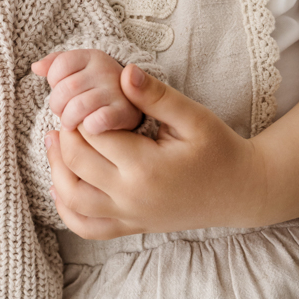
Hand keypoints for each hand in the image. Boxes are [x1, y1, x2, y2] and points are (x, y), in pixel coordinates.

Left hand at [33, 48, 142, 134]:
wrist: (135, 103)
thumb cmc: (97, 87)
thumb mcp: (78, 69)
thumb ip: (55, 64)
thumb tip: (36, 67)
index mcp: (93, 57)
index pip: (59, 65)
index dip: (53, 82)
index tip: (60, 91)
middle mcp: (106, 70)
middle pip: (65, 88)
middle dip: (57, 105)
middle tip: (63, 113)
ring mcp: (116, 91)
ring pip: (77, 107)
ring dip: (69, 119)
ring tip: (72, 124)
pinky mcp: (124, 113)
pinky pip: (98, 120)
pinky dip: (88, 127)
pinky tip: (88, 128)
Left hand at [45, 64, 266, 237]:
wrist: (241, 191)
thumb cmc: (220, 149)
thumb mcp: (194, 117)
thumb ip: (156, 96)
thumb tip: (124, 72)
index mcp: (145, 167)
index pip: (92, 135)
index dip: (81, 112)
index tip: (83, 97)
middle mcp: (131, 197)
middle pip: (75, 163)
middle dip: (64, 135)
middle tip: (67, 114)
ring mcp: (129, 216)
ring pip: (72, 199)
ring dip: (56, 169)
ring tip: (56, 141)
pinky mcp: (131, 227)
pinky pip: (86, 227)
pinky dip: (66, 209)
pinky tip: (62, 184)